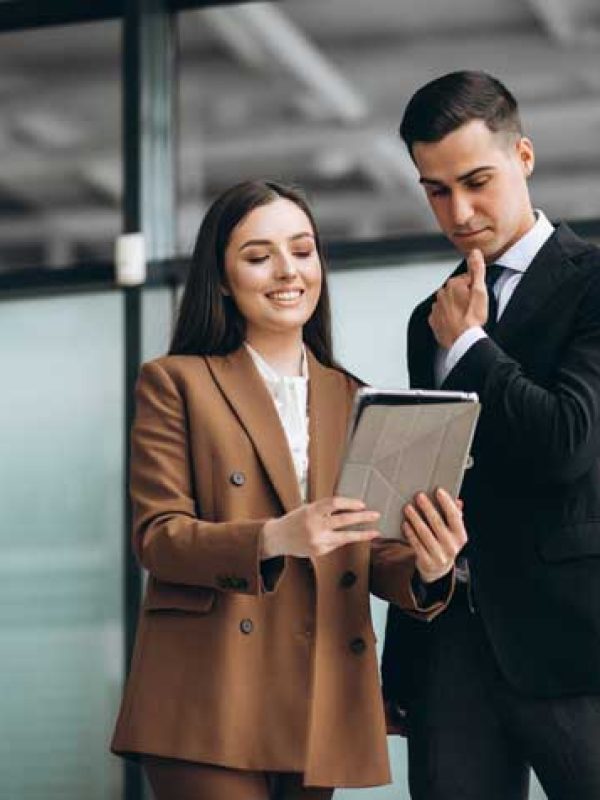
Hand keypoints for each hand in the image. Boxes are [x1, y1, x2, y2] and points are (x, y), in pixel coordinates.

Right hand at [260, 496, 379, 558]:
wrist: (278, 537)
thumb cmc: (295, 520)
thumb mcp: (308, 509)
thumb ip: (325, 510)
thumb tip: (350, 508)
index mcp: (311, 510)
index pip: (334, 503)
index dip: (350, 503)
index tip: (362, 504)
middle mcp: (314, 525)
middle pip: (343, 520)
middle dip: (362, 517)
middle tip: (376, 515)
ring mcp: (317, 540)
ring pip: (345, 537)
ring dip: (362, 535)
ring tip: (375, 533)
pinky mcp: (319, 551)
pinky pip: (336, 544)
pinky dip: (343, 540)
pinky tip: (346, 537)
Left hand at [402, 488, 466, 582]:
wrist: (438, 569)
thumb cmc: (445, 542)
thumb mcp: (453, 532)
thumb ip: (455, 516)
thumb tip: (458, 500)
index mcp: (460, 536)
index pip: (455, 516)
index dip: (447, 503)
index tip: (438, 490)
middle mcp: (452, 547)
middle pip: (438, 523)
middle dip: (428, 508)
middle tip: (419, 496)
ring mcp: (439, 556)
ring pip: (425, 533)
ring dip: (415, 519)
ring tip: (408, 508)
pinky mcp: (427, 562)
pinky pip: (416, 544)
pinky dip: (410, 533)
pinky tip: (405, 523)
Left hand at [428, 249, 487, 347]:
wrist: (463, 340)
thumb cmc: (473, 318)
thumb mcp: (480, 291)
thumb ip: (477, 270)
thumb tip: (475, 252)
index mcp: (453, 284)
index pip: (467, 280)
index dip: (475, 289)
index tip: (478, 299)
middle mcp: (441, 294)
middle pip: (457, 291)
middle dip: (464, 297)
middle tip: (473, 309)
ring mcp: (436, 308)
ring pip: (448, 303)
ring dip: (456, 307)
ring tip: (465, 317)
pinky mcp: (434, 321)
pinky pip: (441, 316)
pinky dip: (448, 318)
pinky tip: (456, 324)